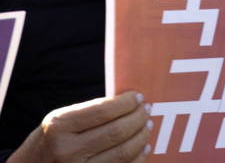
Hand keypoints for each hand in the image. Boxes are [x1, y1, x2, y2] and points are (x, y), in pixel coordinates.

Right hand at [10, 91, 150, 162]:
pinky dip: (138, 157)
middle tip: (146, 110)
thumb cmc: (47, 143)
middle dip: (139, 117)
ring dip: (142, 136)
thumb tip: (128, 102)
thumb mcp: (58, 122)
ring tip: (147, 125)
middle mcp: (67, 150)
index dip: (127, 103)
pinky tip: (143, 147)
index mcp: (59, 127)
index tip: (137, 97)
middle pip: (117, 131)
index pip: (104, 111)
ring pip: (124, 152)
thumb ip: (89, 112)